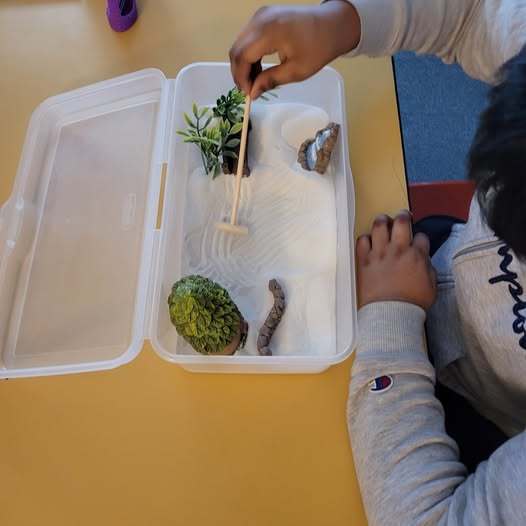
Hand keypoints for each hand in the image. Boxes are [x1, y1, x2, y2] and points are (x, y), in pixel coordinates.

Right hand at [229, 2, 360, 98]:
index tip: (248, 94)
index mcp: (270, 32)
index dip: (241, 77)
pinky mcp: (263, 16)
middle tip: (250, 90)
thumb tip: (253, 93)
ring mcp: (261, 15)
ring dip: (244, 64)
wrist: (332, 24)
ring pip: (240, 44)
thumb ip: (271, 80)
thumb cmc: (318, 48)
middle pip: (236, 49)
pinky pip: (247, 37)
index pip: (242, 56)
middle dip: (240, 72)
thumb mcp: (297, 71)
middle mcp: (261, 19)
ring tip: (256, 81)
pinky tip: (258, 68)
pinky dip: (249, 54)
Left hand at [356, 212, 436, 310]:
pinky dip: (365, 239)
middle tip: (402, 216)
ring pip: (379, 226)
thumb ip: (429, 268)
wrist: (390, 314)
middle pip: (402, 222)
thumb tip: (424, 260)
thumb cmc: (412, 303)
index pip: (421, 236)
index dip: (420, 238)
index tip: (417, 242)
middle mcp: (398, 250)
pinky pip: (362, 241)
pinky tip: (368, 242)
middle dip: (403, 216)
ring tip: (383, 221)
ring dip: (382, 221)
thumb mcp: (431, 286)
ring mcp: (379, 253)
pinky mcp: (364, 260)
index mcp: (417, 256)